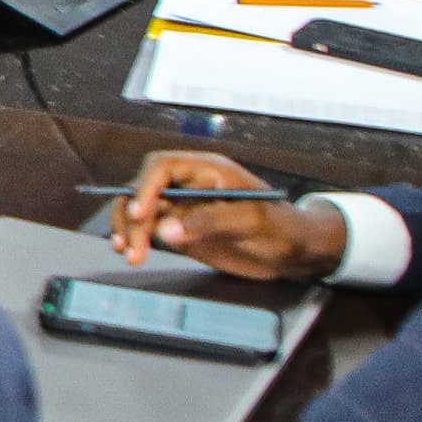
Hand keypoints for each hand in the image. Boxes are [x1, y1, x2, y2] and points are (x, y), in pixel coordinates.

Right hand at [111, 151, 345, 283]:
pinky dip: (134, 239)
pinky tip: (131, 253)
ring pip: (139, 210)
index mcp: (207, 170)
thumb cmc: (280, 228)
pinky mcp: (179, 228)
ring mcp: (182, 207)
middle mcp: (188, 184)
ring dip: (128, 230)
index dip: (145, 187)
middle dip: (132, 215)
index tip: (141, 214)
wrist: (293, 251)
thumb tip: (164, 229)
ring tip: (130, 254)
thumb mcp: (250, 221)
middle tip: (134, 245)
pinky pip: (147, 229)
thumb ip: (208, 221)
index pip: (162, 167)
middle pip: (143, 188)